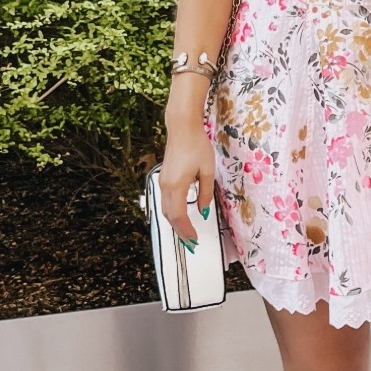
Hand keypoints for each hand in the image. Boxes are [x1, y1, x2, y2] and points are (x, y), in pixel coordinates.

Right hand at [158, 123, 218, 246]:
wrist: (182, 128)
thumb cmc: (197, 146)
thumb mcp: (207, 170)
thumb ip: (205, 193)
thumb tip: (203, 210)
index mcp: (177, 186)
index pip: (180, 216)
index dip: (187, 230)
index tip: (195, 240)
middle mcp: (166, 186)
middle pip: (170, 216)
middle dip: (180, 231)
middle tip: (191, 243)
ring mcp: (162, 182)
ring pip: (166, 209)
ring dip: (175, 223)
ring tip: (187, 232)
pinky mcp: (163, 178)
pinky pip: (166, 201)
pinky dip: (173, 212)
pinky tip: (181, 215)